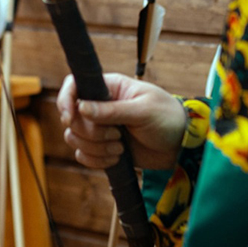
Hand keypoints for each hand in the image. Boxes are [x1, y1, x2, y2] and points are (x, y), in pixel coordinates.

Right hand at [57, 73, 186, 170]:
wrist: (182, 146)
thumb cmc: (168, 118)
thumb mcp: (143, 111)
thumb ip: (112, 110)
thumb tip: (81, 108)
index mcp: (109, 88)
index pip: (73, 86)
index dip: (65, 101)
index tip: (70, 117)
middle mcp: (99, 106)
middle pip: (72, 118)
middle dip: (91, 132)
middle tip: (117, 135)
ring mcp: (99, 127)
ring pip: (74, 138)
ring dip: (95, 148)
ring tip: (121, 148)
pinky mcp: (102, 147)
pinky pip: (83, 155)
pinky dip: (97, 160)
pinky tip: (117, 158)